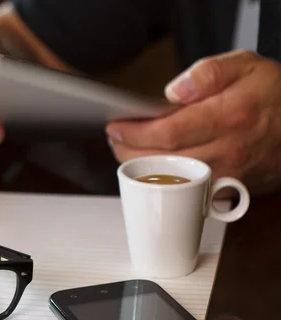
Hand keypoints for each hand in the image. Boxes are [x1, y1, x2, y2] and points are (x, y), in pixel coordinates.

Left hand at [106, 50, 280, 195]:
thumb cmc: (276, 96)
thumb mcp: (246, 66)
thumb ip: (208, 73)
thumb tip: (174, 91)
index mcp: (229, 117)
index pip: (168, 132)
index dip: (135, 133)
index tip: (117, 128)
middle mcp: (229, 151)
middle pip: (164, 161)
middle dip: (130, 152)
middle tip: (115, 139)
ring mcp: (229, 176)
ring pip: (172, 181)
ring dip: (143, 168)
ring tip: (127, 151)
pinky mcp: (229, 191)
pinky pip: (188, 192)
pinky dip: (165, 182)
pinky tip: (153, 167)